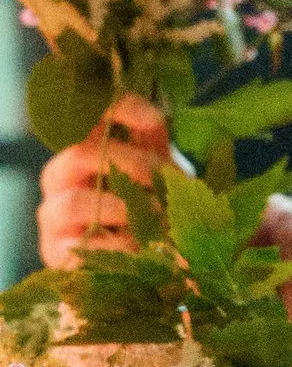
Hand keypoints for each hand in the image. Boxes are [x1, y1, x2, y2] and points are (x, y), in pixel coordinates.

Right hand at [37, 97, 173, 268]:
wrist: (126, 257)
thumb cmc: (144, 206)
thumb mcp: (154, 172)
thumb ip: (154, 146)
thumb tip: (154, 118)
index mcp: (82, 148)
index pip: (88, 115)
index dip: (117, 109)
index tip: (152, 118)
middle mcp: (60, 176)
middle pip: (81, 154)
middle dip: (131, 165)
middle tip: (164, 182)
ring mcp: (52, 214)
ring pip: (76, 201)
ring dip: (121, 208)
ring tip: (155, 218)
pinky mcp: (54, 251)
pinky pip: (81, 245)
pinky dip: (116, 245)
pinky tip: (139, 247)